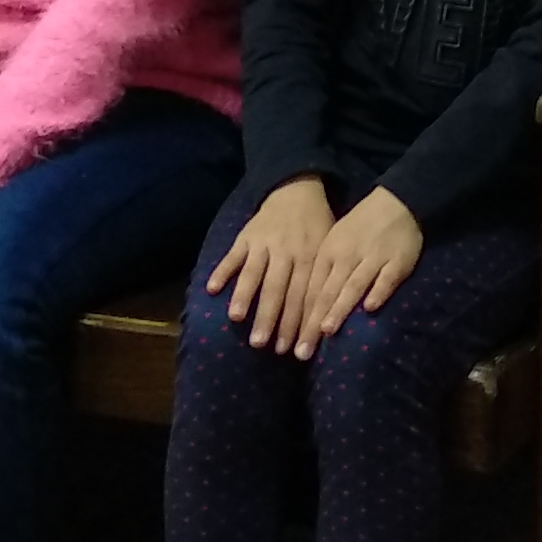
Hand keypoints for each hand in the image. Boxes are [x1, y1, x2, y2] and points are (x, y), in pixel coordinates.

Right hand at [206, 179, 335, 349]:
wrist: (297, 190)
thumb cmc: (317, 228)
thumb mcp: (330, 250)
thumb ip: (326, 281)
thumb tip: (326, 323)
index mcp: (311, 258)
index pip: (305, 297)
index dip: (299, 325)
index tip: (294, 351)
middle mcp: (287, 251)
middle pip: (278, 290)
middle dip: (270, 318)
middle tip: (262, 345)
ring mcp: (264, 243)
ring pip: (254, 273)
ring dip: (244, 296)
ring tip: (236, 319)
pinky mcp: (246, 235)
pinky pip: (232, 255)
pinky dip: (222, 271)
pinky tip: (212, 289)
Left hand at [294, 188, 424, 355]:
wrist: (395, 202)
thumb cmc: (359, 227)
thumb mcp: (334, 243)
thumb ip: (321, 273)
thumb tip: (299, 306)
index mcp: (328, 252)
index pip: (310, 289)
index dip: (298, 317)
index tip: (288, 343)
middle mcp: (346, 256)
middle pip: (326, 293)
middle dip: (312, 324)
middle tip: (301, 351)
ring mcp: (372, 258)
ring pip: (352, 286)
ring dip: (339, 308)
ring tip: (326, 331)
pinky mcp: (397, 260)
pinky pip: (386, 278)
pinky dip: (378, 292)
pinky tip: (370, 308)